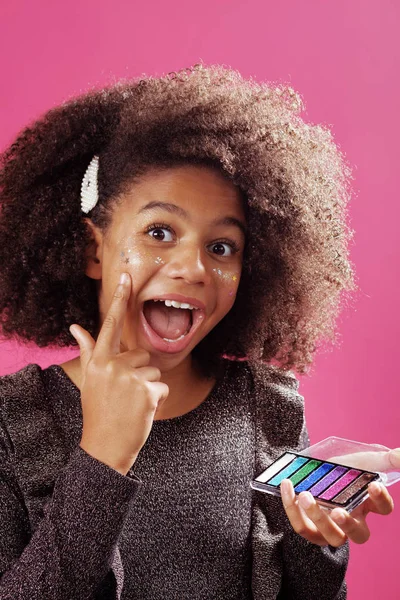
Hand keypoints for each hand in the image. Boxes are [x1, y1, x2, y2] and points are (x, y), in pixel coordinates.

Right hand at [69, 272, 168, 474]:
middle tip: (125, 393)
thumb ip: (88, 350)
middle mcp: (113, 364)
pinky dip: (157, 399)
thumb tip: (76, 326)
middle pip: (142, 353)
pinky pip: (162, 386)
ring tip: (132, 403)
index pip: (109, 323)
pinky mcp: (148, 390)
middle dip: (139, 371)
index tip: (126, 276)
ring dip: (148, 386)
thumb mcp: (90, 379)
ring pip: (154, 370)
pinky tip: (142, 411)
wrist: (105, 445)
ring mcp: (131, 377)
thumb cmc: (99, 409)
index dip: (119, 298)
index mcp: (99, 360)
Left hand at [280, 448, 398, 545]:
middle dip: (349, 525)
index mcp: (367, 504)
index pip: (383, 509)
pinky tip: (288, 487)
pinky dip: (292, 508)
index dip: (381, 499)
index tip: (373, 485)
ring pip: (330, 536)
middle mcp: (352, 522)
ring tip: (306, 495)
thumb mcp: (361, 460)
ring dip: (318, 518)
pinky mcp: (309, 528)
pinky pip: (302, 527)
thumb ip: (383, 458)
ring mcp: (330, 528)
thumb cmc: (342, 469)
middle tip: (338, 511)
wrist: (311, 469)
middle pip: (358, 535)